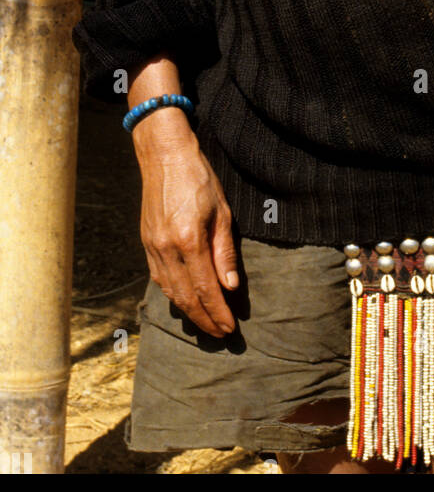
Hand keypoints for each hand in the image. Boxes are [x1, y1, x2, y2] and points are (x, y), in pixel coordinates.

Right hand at [133, 107, 239, 337]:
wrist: (163, 155)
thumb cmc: (198, 178)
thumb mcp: (222, 211)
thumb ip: (224, 251)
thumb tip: (229, 286)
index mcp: (188, 240)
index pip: (205, 288)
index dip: (217, 312)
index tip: (230, 328)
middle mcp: (165, 248)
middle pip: (185, 297)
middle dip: (203, 320)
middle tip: (221, 335)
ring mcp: (152, 247)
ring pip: (169, 291)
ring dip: (188, 312)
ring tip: (205, 324)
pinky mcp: (146, 242)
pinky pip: (159, 277)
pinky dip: (173, 294)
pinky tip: (185, 301)